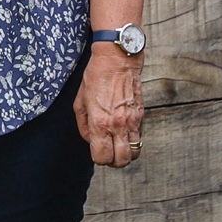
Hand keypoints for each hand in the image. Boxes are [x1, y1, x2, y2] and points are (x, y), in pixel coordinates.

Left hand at [76, 46, 143, 167]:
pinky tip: (124, 131)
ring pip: (135, 153)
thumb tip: (90, 140)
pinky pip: (140, 138)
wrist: (118, 60)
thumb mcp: (80, 101)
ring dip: (126, 153)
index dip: (98, 158)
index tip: (96, 151)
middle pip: (122, 161)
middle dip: (114, 161)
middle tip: (108, 152)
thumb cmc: (96, 77)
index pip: (102, 157)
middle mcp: (118, 125)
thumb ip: (83, 125)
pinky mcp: (141, 116)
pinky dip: (133, 140)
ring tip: (117, 144)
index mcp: (100, 122)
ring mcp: (132, 121)